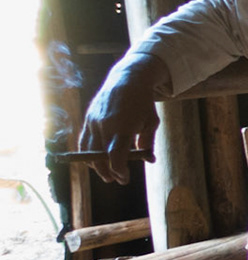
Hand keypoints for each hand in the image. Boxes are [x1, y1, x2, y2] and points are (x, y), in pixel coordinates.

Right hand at [75, 52, 170, 183]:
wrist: (127, 80)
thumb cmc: (143, 103)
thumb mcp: (151, 122)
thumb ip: (147, 142)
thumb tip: (149, 160)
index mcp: (123, 127)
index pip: (116, 156)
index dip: (119, 170)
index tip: (124, 178)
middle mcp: (105, 125)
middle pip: (100, 157)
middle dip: (108, 172)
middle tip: (117, 180)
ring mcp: (93, 121)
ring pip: (89, 151)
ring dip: (96, 165)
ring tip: (106, 173)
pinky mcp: (88, 118)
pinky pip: (83, 141)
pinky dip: (87, 153)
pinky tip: (94, 161)